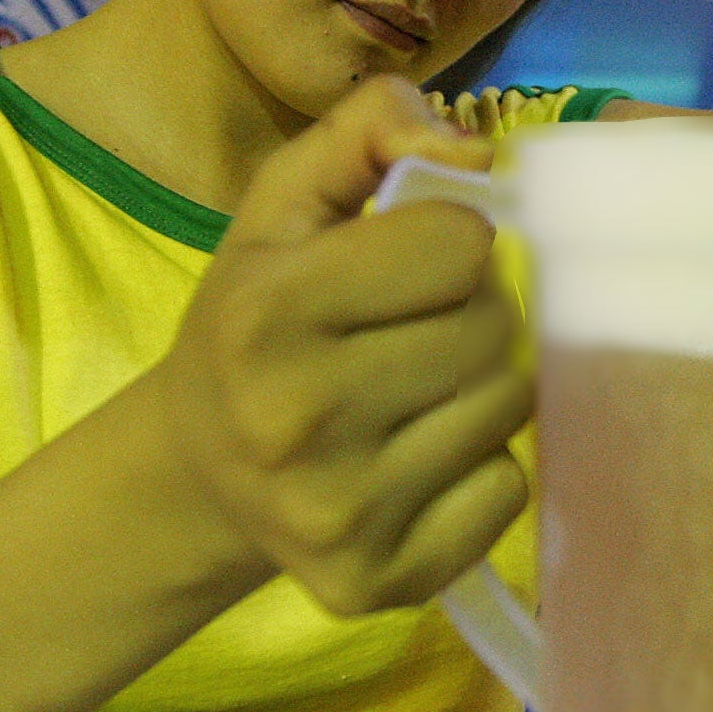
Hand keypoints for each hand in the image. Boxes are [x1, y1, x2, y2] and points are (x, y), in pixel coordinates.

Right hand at [153, 77, 531, 618]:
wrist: (202, 472)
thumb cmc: (257, 317)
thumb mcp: (286, 204)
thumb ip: (371, 129)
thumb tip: (477, 149)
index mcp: (268, 313)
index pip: (460, 244)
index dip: (448, 238)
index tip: (409, 259)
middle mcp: (296, 419)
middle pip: (493, 331)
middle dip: (474, 312)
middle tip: (419, 327)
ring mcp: (340, 514)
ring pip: (509, 408)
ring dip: (485, 385)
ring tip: (420, 387)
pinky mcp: (381, 582)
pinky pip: (507, 492)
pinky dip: (482, 467)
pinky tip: (421, 457)